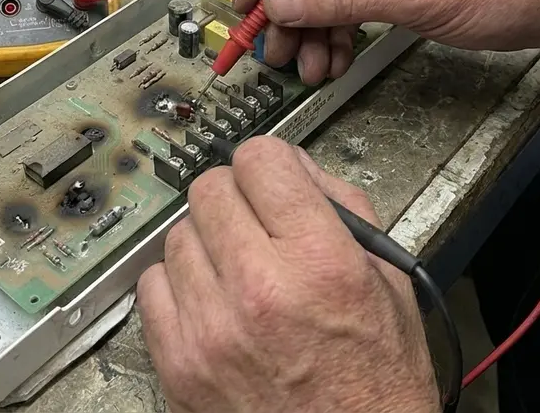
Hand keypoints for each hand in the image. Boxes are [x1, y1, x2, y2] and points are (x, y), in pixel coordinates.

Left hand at [136, 137, 439, 412]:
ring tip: (237, 271)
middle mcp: (260, 289)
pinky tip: (212, 302)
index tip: (272, 182)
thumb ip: (341, 208)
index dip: (269, 165)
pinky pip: (152, 285)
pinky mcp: (179, 362)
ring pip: (177, 234)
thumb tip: (293, 167)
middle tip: (255, 226)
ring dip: (205, 242)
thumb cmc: (376, 379)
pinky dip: (178, 286)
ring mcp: (211, 328)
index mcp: (319, 262)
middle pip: (210, 189)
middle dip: (236, 198)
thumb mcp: (388, 280)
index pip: (260, 160)